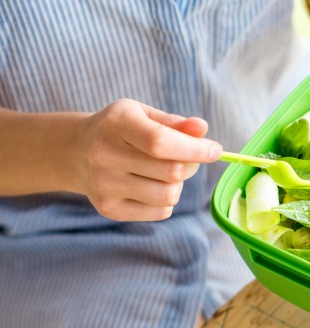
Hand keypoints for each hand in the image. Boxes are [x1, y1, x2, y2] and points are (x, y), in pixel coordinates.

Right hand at [71, 99, 222, 221]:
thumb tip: (202, 129)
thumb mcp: (144, 115)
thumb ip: (175, 123)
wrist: (75, 152)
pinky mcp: (108, 208)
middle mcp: (105, 154)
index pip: (161, 142)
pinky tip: (151, 186)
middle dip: (190, 165)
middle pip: (171, 172)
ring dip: (178, 185)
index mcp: (117, 123)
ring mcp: (104, 184)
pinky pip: (160, 212)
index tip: (215, 150)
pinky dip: (166, 201)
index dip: (195, 149)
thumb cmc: (121, 130)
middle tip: (185, 158)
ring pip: (168, 195)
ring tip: (164, 173)